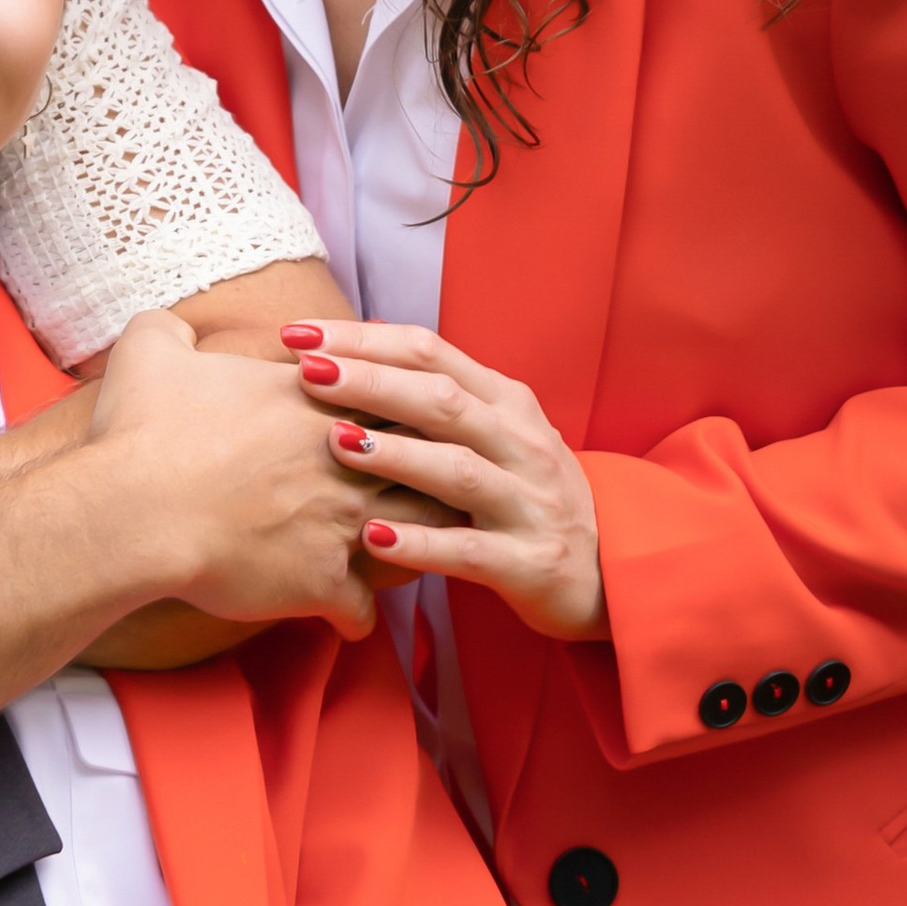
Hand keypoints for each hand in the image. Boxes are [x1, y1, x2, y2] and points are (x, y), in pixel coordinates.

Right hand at [89, 312, 417, 642]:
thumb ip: (168, 328)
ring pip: (419, 532)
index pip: (394, 392)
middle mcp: (344, 456)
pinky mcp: (322, 581)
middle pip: (426, 458)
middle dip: (431, 472)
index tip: (395, 421)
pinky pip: (364, 609)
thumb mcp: (147, 351)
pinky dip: (357, 616)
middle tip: (425, 485)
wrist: (131, 510)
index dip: (400, 407)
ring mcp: (341, 520)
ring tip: (404, 550)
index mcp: (314, 396)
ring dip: (414, 541)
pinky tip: (348, 618)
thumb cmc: (139, 432)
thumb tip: (172, 326)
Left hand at [286, 322, 605, 640]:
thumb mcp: (497, 432)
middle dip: (372, 382)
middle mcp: (521, 444)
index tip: (298, 333)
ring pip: (458, 470)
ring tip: (336, 443)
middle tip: (307, 371)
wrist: (609, 572)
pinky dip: (420, 543)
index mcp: (507, 402)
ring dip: (395, 456)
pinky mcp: (528, 562)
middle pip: (442, 401)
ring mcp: (529, 503)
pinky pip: (467, 550)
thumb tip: (361, 337)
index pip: (431, 352)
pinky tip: (371, 538)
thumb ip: (438, 393)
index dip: (364, 339)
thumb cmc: (527, 495)